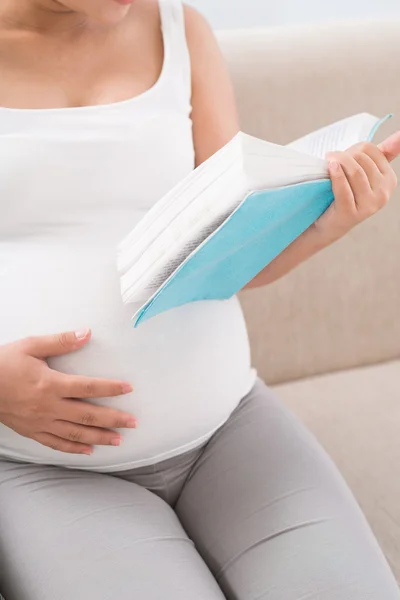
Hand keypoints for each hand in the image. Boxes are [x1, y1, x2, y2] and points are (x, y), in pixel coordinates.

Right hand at [0, 329, 136, 454]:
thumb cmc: (4, 363)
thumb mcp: (31, 346)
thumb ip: (61, 341)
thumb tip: (86, 333)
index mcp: (50, 384)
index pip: (88, 387)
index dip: (110, 388)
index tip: (128, 388)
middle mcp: (48, 406)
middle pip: (87, 415)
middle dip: (113, 419)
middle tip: (133, 423)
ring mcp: (40, 422)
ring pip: (75, 433)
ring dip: (99, 437)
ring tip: (119, 440)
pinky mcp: (32, 431)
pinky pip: (56, 443)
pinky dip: (74, 448)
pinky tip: (88, 451)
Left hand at [314, 131, 399, 241]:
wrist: (328, 223)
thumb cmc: (345, 193)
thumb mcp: (364, 172)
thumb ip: (383, 152)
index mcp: (389, 180)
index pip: (371, 150)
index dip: (353, 149)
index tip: (343, 155)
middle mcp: (383, 194)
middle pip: (361, 159)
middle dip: (343, 156)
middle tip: (332, 160)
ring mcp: (368, 205)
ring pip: (354, 171)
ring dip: (337, 162)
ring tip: (328, 162)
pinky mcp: (351, 214)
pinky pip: (344, 188)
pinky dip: (336, 175)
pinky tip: (330, 168)